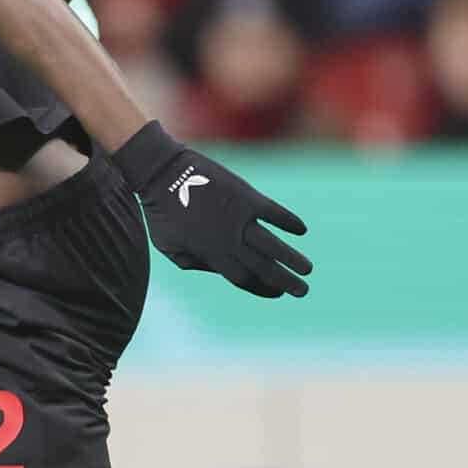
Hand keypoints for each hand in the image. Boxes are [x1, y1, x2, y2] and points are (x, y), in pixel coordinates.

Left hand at [112, 121, 311, 297]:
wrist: (161, 173)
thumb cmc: (160, 212)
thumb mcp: (169, 246)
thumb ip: (193, 262)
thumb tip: (217, 269)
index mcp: (211, 254)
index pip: (244, 279)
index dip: (262, 289)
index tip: (277, 294)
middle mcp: (229, 240)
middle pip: (263, 268)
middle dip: (285, 282)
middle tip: (303, 291)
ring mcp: (239, 218)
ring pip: (273, 245)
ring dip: (292, 258)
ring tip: (308, 269)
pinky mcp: (245, 196)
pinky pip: (274, 212)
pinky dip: (289, 221)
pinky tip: (302, 230)